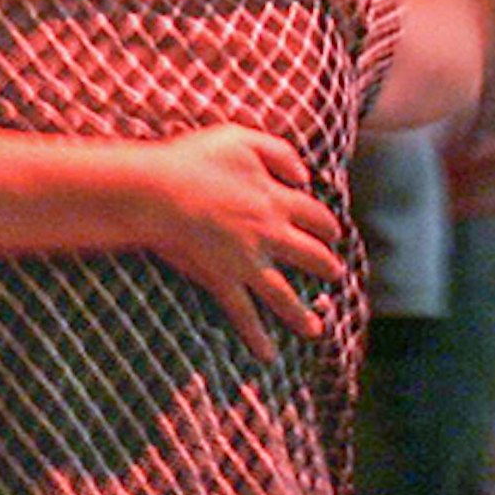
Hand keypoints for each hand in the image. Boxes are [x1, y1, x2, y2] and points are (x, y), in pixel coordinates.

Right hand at [137, 124, 346, 362]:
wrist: (159, 191)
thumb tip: (305, 174)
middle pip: (310, 255)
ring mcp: (248, 261)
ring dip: (302, 314)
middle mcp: (270, 234)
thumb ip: (279, 152)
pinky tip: (268, 356)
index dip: (328, 225)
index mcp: (276, 198)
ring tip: (317, 330)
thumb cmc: (193, 159)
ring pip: (285, 294)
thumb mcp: (241, 138)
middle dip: (326, 266)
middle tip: (335, 274)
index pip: (315, 215)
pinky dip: (258, 337)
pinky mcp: (223, 281)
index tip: (334, 233)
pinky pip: (245, 315)